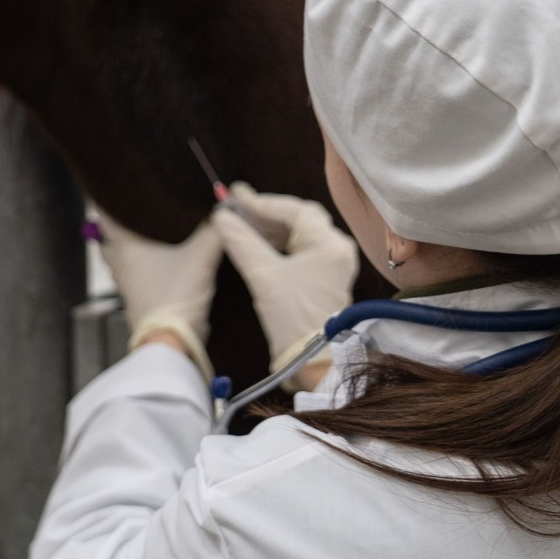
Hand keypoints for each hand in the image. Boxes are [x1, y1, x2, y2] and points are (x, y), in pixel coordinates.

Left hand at [96, 210, 222, 377]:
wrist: (171, 343)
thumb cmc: (175, 296)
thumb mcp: (200, 258)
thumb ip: (214, 231)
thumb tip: (225, 210)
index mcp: (125, 247)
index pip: (104, 214)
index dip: (105, 197)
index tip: (111, 182)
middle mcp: (120, 264)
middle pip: (109, 238)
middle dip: (119, 223)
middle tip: (133, 207)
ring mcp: (127, 285)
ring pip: (121, 259)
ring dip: (129, 247)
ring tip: (148, 233)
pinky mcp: (139, 300)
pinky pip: (135, 276)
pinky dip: (143, 266)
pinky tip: (162, 263)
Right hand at [212, 185, 358, 380]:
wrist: (313, 362)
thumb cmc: (292, 317)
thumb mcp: (263, 276)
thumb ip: (241, 241)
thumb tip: (222, 217)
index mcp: (330, 244)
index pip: (295, 210)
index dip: (263, 202)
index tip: (236, 196)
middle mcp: (337, 249)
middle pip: (299, 219)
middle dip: (267, 213)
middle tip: (237, 207)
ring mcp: (333, 265)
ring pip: (299, 235)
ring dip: (271, 229)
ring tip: (242, 223)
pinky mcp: (324, 280)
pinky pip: (300, 251)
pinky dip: (278, 245)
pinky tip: (257, 244)